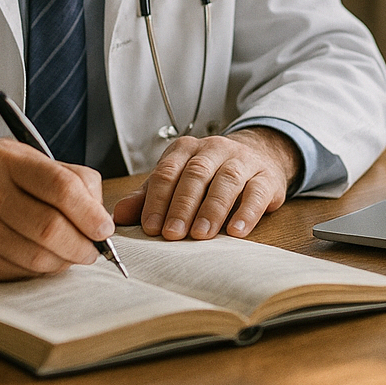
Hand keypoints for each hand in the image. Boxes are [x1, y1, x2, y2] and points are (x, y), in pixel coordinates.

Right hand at [0, 139, 114, 280]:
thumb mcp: (24, 162)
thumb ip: (68, 180)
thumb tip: (100, 218)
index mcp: (5, 158)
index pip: (62, 187)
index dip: (90, 213)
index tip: (103, 228)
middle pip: (51, 227)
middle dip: (83, 245)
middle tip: (92, 249)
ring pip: (37, 257)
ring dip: (64, 262)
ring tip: (70, 255)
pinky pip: (19, 272)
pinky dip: (40, 271)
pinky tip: (42, 260)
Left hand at [111, 127, 302, 240]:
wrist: (257, 157)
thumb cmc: (209, 175)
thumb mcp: (176, 181)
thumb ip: (148, 198)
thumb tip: (119, 216)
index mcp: (186, 149)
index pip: (167, 171)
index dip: (158, 200)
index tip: (151, 227)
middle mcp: (214, 149)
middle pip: (195, 175)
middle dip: (182, 206)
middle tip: (173, 234)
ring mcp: (242, 161)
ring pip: (226, 180)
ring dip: (212, 209)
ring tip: (201, 235)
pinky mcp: (266, 177)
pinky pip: (257, 192)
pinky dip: (246, 212)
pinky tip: (236, 231)